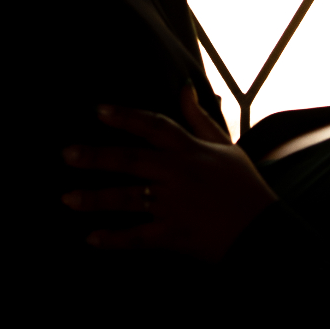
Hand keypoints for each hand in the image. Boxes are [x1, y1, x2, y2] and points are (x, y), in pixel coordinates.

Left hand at [63, 87, 276, 259]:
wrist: (263, 232)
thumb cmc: (245, 187)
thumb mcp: (226, 148)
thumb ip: (199, 119)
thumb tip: (184, 88)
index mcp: (191, 151)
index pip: (153, 126)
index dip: (125, 117)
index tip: (98, 111)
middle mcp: (179, 174)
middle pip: (130, 159)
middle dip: (96, 156)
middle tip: (67, 154)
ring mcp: (174, 206)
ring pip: (126, 198)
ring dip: (94, 198)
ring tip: (66, 198)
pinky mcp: (174, 235)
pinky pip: (137, 237)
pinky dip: (114, 239)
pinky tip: (91, 239)